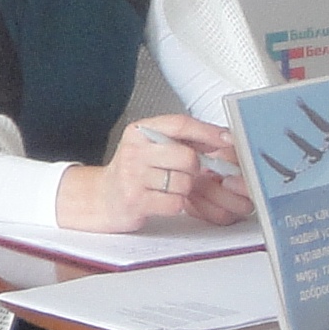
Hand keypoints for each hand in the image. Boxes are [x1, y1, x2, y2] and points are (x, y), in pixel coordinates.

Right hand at [55, 113, 250, 231]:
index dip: (207, 131)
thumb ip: (180, 140)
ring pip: (184, 182)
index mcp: (140, 132)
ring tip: (170, 188)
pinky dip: (176, 204)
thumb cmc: (133, 173)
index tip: (227, 138)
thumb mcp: (150, 147)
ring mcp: (133, 176)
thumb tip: (221, 138)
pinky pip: (175, 203)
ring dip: (184, 189)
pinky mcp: (135, 201)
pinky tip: (163, 201)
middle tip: (187, 172)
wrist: (101, 198)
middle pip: (187, 156)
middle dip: (195, 168)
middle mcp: (134, 151)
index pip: (180, 124)